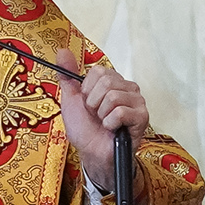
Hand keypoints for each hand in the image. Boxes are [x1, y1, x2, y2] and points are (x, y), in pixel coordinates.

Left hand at [53, 60, 148, 194]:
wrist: (92, 153)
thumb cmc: (85, 129)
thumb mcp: (71, 99)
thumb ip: (67, 75)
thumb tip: (62, 51)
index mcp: (112, 81)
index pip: (98, 71)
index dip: (87, 90)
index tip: (88, 103)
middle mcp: (127, 88)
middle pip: (106, 82)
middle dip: (94, 103)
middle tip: (96, 115)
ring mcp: (137, 101)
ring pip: (113, 96)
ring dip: (102, 114)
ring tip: (104, 122)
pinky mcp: (142, 117)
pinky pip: (121, 112)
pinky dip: (110, 123)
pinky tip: (112, 129)